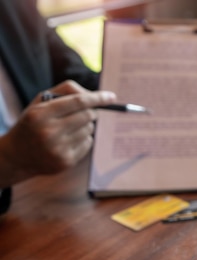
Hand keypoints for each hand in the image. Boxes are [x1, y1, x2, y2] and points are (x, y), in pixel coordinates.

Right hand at [0, 80, 115, 185]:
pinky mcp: (66, 162)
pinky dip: (84, 138)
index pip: (78, 102)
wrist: (16, 155)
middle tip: (85, 112)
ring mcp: (58, 149)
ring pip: (89, 130)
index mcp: (40, 114)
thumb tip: (96, 95)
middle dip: (91, 112)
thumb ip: (66, 92)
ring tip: (68, 128)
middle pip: (88, 116)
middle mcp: (49, 132)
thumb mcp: (41, 102)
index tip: (112, 97)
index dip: (98, 98)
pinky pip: (88, 143)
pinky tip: (68, 141)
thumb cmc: (34, 122)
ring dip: (85, 126)